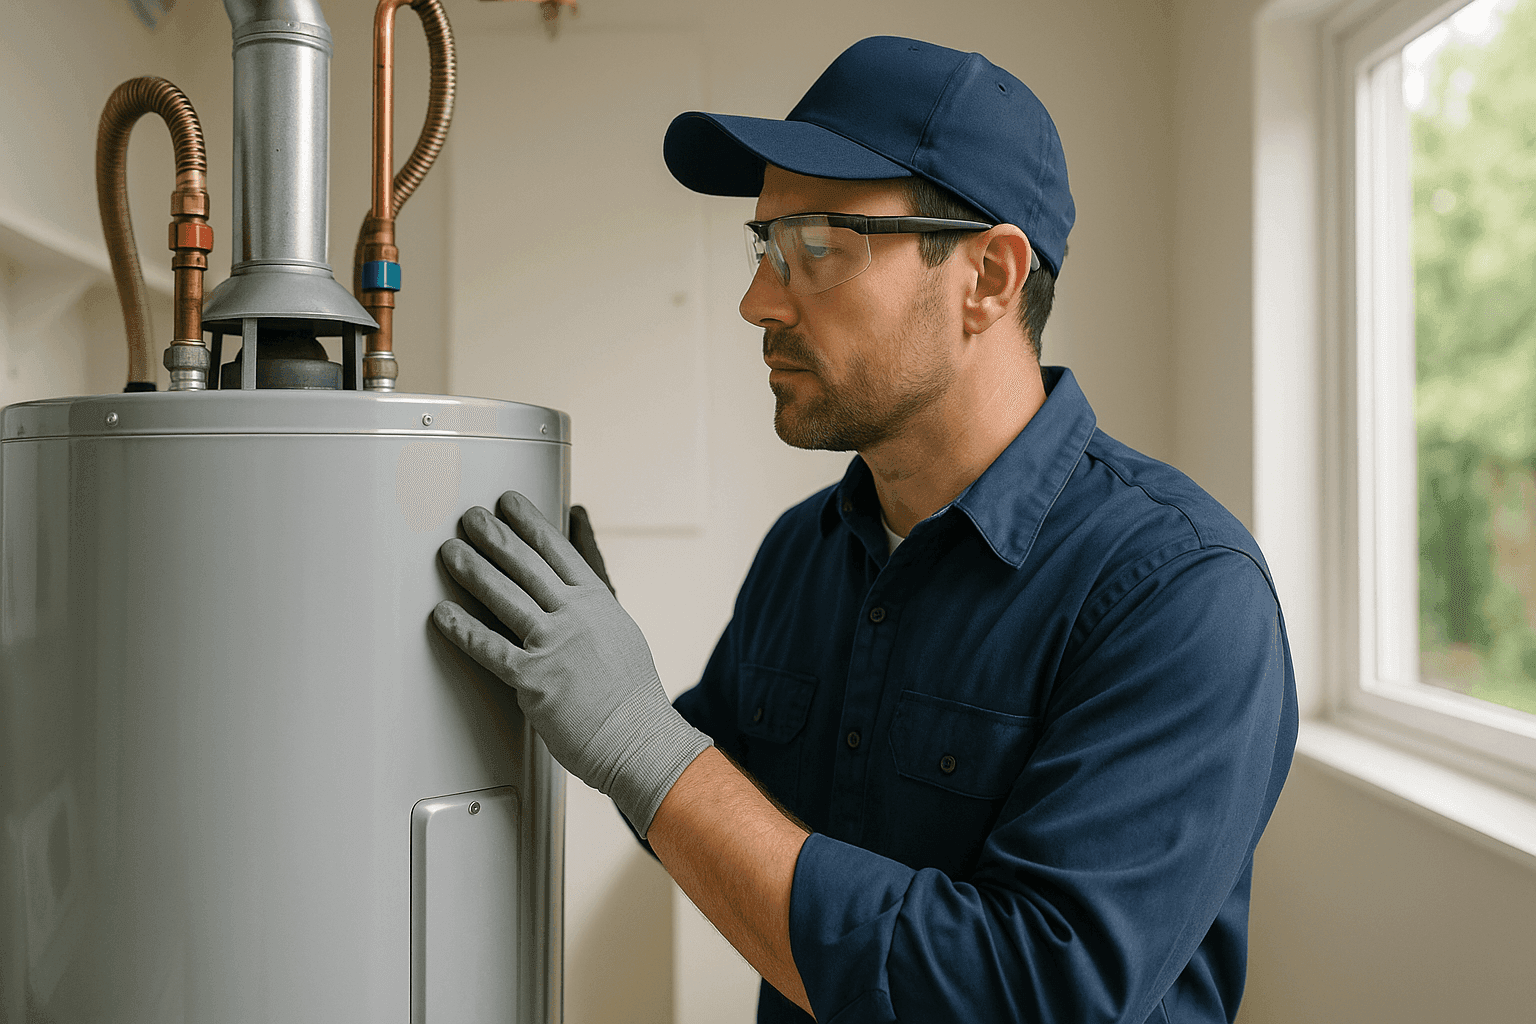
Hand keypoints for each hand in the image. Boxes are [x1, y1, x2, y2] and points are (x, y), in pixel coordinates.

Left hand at [432, 491, 710, 835]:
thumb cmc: (630, 694)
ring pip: (506, 597)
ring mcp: (556, 646)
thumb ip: (595, 591)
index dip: (531, 522)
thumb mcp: (620, 629)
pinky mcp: (535, 681)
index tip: (509, 501)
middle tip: (470, 516)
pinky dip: (463, 629)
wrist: (639, 740)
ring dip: (474, 570)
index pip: (560, 551)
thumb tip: (584, 556)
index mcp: (599, 602)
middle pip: (528, 565)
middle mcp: (577, 616)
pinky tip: (443, 614)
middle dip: (495, 536)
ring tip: (451, 551)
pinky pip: (490, 649)